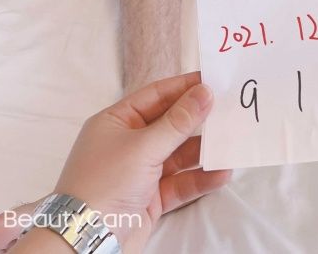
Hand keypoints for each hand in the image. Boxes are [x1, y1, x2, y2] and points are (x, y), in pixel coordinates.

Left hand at [48, 72, 227, 252]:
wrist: (85, 242)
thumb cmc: (106, 183)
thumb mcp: (143, 147)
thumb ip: (178, 121)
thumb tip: (206, 92)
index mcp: (117, 121)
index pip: (156, 95)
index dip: (184, 86)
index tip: (214, 79)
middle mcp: (129, 143)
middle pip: (170, 123)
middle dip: (198, 118)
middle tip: (230, 108)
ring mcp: (140, 172)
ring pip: (178, 154)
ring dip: (203, 150)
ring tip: (232, 141)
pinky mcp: (151, 198)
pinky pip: (180, 182)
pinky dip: (200, 178)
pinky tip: (222, 173)